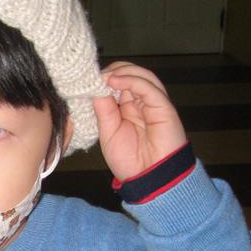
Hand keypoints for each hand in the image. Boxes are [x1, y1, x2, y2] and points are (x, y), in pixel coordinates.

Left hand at [94, 62, 187, 179]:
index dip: (104, 78)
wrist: (150, 179)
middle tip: (95, 76)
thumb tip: (95, 87)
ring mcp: (154, 102)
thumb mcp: (108, 132)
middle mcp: (142, 102)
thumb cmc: (130, 161)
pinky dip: (132, 80)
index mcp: (128, 108)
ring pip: (141, 75)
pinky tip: (115, 80)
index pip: (117, 83)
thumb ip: (103, 109)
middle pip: (130, 74)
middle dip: (112, 71)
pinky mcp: (164, 106)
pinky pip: (149, 87)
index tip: (87, 79)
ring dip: (122, 71)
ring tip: (104, 76)